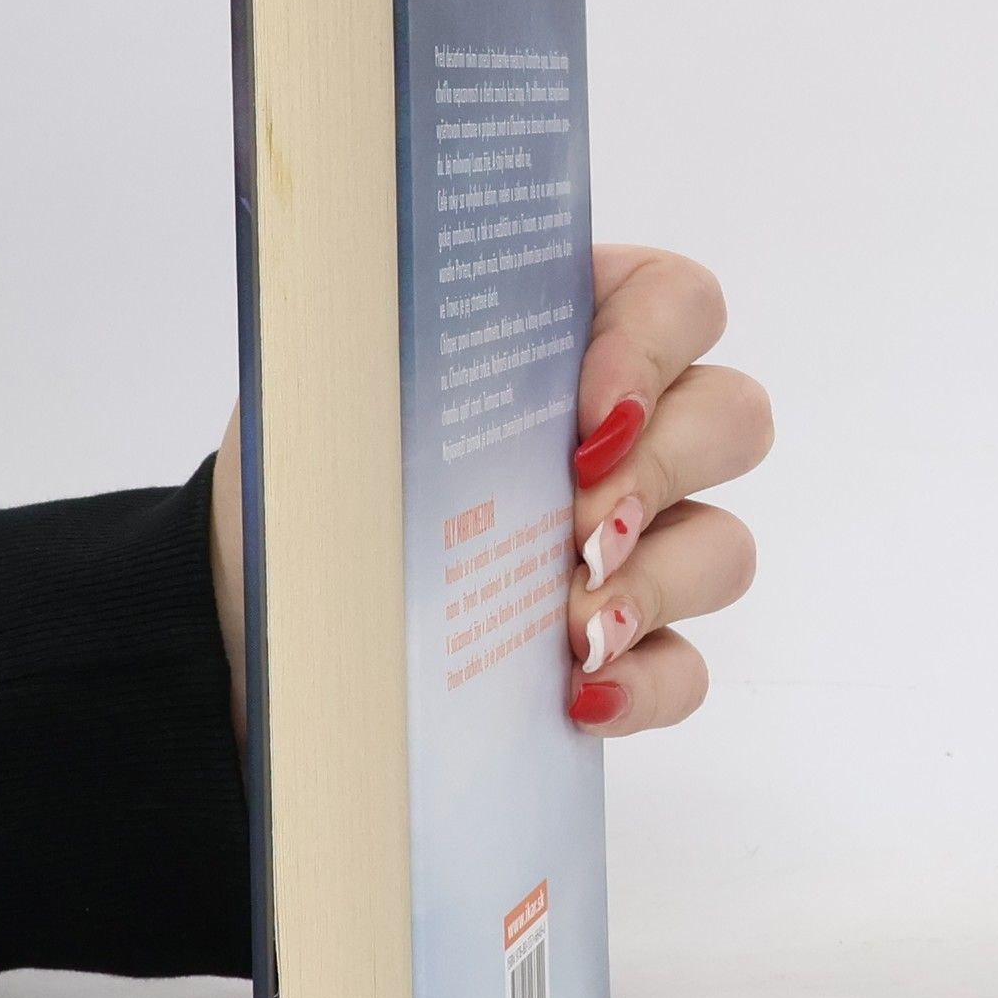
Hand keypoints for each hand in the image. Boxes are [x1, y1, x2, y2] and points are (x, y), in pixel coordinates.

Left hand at [207, 244, 771, 745]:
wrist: (264, 619)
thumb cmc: (309, 479)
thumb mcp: (325, 390)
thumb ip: (380, 335)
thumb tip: (383, 303)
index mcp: (564, 338)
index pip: (676, 302)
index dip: (655, 349)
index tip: (586, 418)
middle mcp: (624, 435)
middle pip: (733, 417)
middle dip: (661, 472)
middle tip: (577, 524)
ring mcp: (638, 548)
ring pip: (726, 547)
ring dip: (658, 583)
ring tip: (572, 626)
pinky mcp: (625, 652)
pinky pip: (688, 669)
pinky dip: (645, 686)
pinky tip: (579, 695)